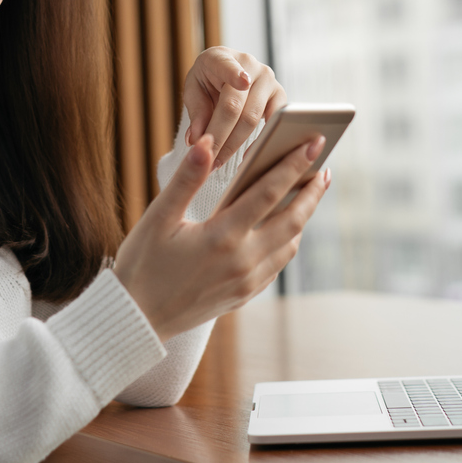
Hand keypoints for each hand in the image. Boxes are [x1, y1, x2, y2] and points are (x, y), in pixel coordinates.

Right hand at [113, 133, 331, 341]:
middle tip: (324, 168)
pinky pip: (278, 264)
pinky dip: (288, 240)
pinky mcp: (244, 295)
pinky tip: (284, 227)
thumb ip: (187, 179)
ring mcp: (246, 281)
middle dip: (311, 192)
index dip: (293, 165)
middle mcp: (242, 261)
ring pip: (289, 244)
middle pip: (292, 220)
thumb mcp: (158, 218)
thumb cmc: (143, 264)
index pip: (269, 192)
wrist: (137, 319)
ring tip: (307, 194)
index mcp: (222, 237)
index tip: (314, 143)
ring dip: (302, 216)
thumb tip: (207, 143)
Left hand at [182, 48, 286, 170]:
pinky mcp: (280, 96)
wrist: (226, 75)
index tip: (242, 82)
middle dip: (219, 137)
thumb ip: (196, 112)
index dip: (235, 73)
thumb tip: (196, 139)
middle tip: (207, 160)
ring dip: (234, 144)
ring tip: (219, 162)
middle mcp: (249, 64)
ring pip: (252, 118)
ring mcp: (268, 79)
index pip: (227, 66)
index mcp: (221, 57)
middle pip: (235, 106)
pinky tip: (248, 157)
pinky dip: (260, 141)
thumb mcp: (194, 91)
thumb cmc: (207, 83)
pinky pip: (273, 123)